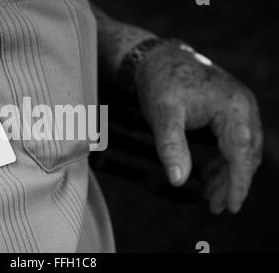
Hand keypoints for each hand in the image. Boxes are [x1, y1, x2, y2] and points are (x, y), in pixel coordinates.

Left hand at [134, 42, 262, 213]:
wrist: (159, 58)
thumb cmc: (160, 84)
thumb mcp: (162, 116)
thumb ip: (171, 147)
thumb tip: (178, 181)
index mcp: (233, 107)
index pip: (241, 153)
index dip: (238, 183)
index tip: (231, 207)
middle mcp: (243, 106)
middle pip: (245, 154)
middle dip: (232, 183)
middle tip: (215, 208)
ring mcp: (238, 107)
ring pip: (241, 150)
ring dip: (228, 175)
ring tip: (210, 197)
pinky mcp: (229, 110)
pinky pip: (233, 141)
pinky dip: (223, 161)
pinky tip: (208, 175)